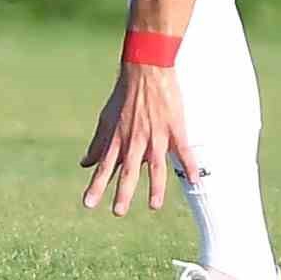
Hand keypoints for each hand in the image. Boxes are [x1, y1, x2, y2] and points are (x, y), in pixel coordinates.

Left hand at [79, 62, 199, 215]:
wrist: (146, 68)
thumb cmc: (125, 93)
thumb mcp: (106, 119)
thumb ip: (98, 144)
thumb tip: (85, 163)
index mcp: (118, 138)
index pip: (105, 167)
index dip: (96, 185)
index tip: (88, 204)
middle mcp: (135, 139)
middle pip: (129, 171)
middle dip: (123, 192)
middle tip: (118, 212)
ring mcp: (156, 134)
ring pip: (156, 165)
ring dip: (156, 187)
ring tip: (154, 206)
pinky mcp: (174, 127)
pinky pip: (183, 150)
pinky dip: (190, 165)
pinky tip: (195, 179)